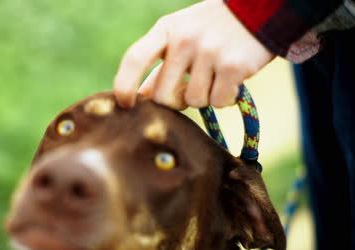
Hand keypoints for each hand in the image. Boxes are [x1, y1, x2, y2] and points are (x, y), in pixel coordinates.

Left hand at [113, 0, 274, 109]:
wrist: (259, 11)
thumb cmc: (210, 30)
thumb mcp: (180, 37)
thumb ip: (160, 66)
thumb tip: (139, 98)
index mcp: (166, 29)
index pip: (134, 59)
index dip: (124, 86)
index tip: (125, 104)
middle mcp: (184, 39)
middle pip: (162, 96)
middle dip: (174, 101)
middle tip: (188, 88)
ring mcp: (209, 51)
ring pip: (193, 102)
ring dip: (204, 97)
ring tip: (215, 76)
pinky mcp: (233, 65)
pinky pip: (218, 102)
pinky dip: (225, 98)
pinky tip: (231, 80)